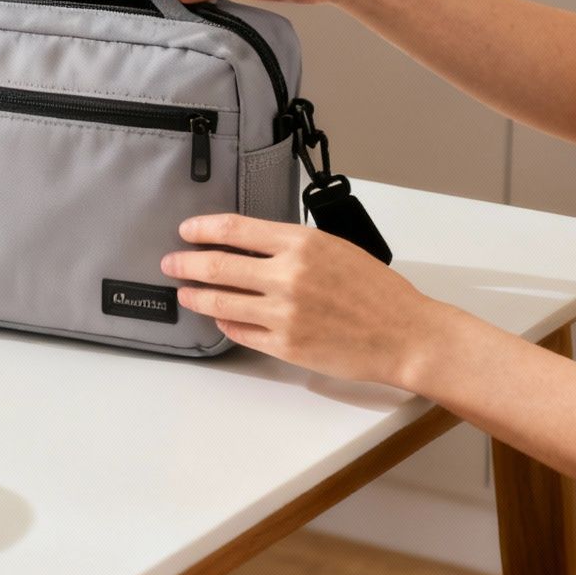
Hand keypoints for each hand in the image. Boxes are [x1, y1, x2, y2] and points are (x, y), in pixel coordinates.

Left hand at [160, 213, 442, 387]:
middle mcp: (287, 276)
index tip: (186, 231)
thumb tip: (248, 244)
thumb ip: (292, 245)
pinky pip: (239, 331)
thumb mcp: (334, 248)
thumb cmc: (377, 291)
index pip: (234, 229)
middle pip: (216, 265)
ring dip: (196, 295)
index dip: (202, 229)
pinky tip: (219, 315)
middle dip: (185, 264)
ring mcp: (283, 313)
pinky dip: (224, 321)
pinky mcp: (284, 345)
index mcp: (302, 243)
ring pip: (220, 301)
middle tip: (170, 263)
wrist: (405, 334)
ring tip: (185, 291)